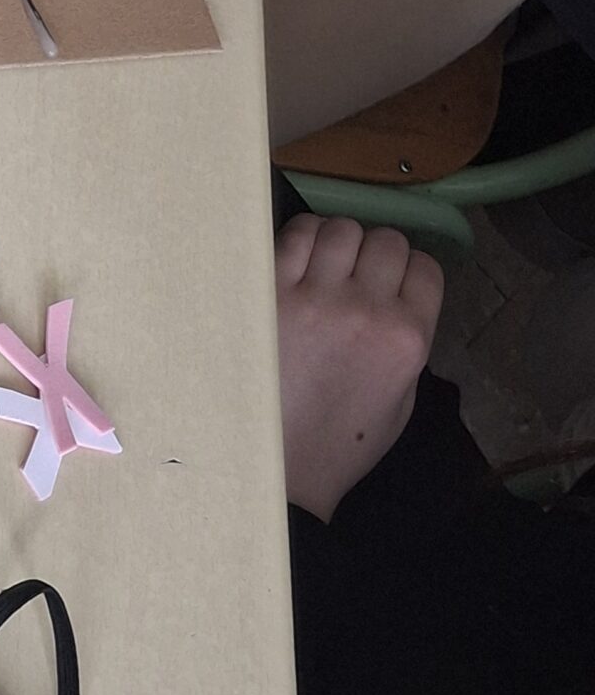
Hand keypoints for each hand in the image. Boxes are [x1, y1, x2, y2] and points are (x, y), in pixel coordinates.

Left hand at [275, 215, 444, 522]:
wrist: (282, 465)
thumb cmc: (346, 439)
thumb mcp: (402, 397)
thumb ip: (409, 339)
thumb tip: (399, 295)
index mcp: (407, 337)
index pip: (425, 266)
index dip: (410, 270)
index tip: (393, 282)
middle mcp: (366, 310)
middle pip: (386, 240)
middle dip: (377, 254)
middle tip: (358, 276)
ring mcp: (315, 298)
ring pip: (342, 229)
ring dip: (340, 242)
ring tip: (327, 266)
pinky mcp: (269, 294)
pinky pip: (295, 235)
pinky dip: (302, 237)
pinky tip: (299, 260)